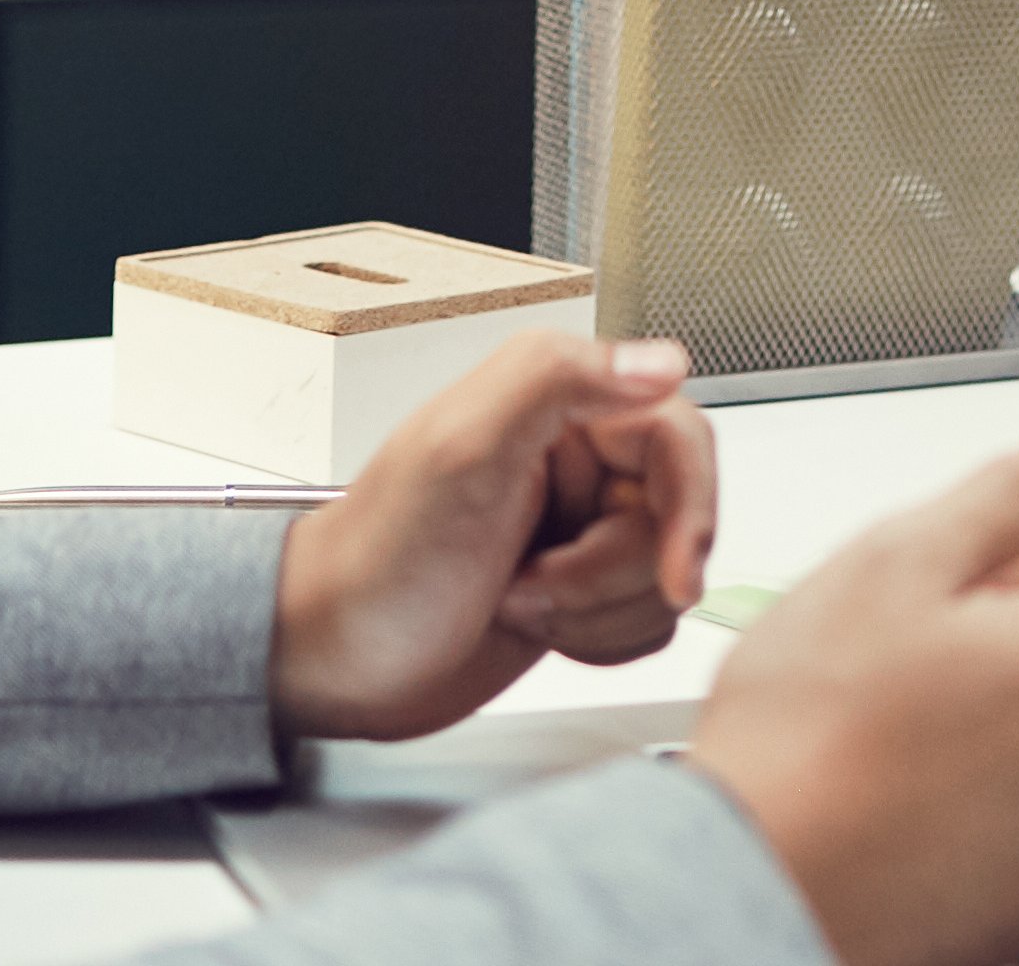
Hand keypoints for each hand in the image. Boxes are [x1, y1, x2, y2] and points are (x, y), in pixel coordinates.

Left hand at [267, 335, 715, 741]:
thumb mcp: (460, 452)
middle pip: (676, 514)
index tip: (675, 570)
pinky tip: (535, 629)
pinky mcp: (578, 588)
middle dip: (616, 573)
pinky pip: (642, 617)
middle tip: (541, 587)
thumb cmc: (377, 560)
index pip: (677, 435)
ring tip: (519, 604)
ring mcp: (577, 527)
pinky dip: (599, 639)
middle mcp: (574, 459)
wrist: (330, 659)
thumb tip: (663, 359)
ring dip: (598, 610)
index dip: (689, 507)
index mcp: (555, 404)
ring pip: (663, 574)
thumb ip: (557, 381)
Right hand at [691, 432, 1018, 965]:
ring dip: (972, 739)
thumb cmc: (809, 730)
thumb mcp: (898, 562)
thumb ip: (1014, 495)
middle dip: (977, 660)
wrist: (760, 877)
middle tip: (878, 687)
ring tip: (878, 754)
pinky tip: (895, 815)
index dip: (964, 585)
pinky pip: (1013, 828)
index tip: (901, 623)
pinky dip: (967, 818)